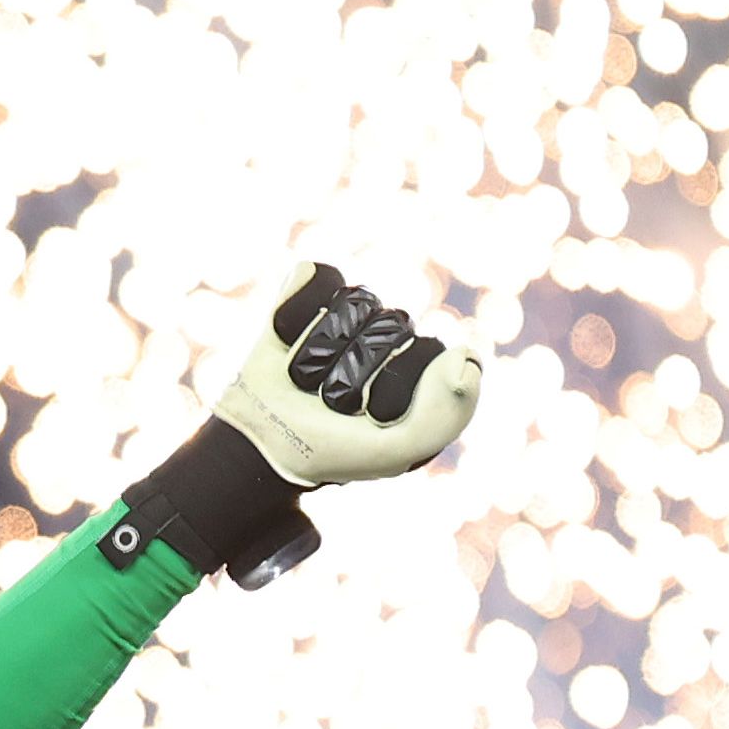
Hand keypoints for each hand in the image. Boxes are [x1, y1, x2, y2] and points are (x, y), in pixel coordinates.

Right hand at [214, 264, 484, 486]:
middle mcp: (389, 329)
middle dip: (349, 375)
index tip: (368, 419)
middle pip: (387, 325)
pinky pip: (316, 276)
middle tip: (330, 404)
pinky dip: (294, 314)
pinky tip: (283, 342)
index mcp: (421, 362)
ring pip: (351, 303)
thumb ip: (444, 417)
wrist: (262, 446)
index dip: (390, 389)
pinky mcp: (307, 290)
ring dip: (317, 354)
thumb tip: (465, 352)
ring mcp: (349, 308)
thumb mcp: (394, 452)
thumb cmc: (334, 451)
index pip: (425, 351)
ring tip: (305, 380)